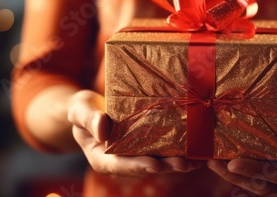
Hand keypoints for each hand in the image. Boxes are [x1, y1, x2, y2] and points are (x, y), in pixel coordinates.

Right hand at [67, 90, 202, 176]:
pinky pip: (163, 152)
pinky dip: (180, 153)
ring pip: (158, 162)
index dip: (137, 165)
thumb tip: (102, 131)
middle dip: (165, 166)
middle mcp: (121, 161)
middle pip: (144, 167)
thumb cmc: (83, 109)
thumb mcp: (79, 110)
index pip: (119, 165)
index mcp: (102, 158)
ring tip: (196, 161)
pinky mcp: (147, 147)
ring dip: (177, 163)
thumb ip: (89, 119)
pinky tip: (197, 152)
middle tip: (183, 164)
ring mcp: (135, 156)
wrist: (91, 109)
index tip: (154, 164)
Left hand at [207, 93, 276, 195]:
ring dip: (233, 176)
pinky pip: (257, 177)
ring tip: (211, 162)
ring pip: (257, 184)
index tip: (232, 162)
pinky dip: (239, 176)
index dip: (255, 170)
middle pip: (264, 184)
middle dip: (237, 175)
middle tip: (212, 162)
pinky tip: (221, 169)